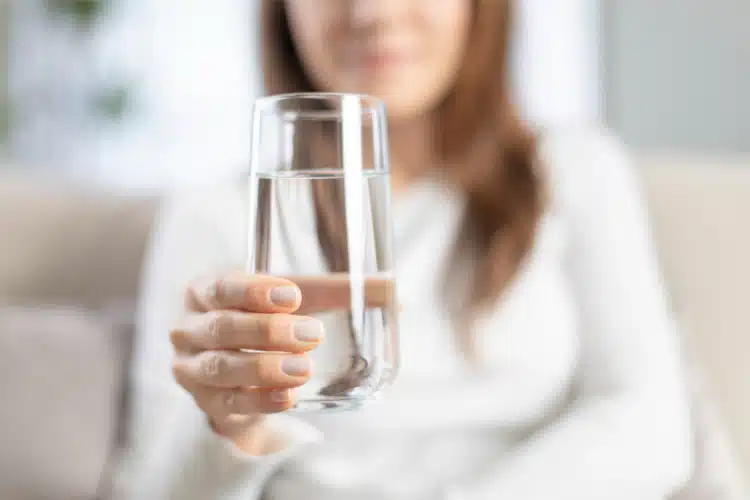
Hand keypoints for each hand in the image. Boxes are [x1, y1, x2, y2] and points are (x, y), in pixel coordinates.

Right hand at [170, 274, 323, 451]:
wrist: (241, 370)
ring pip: (220, 367)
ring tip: (302, 368)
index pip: (222, 287)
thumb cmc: (266, 319)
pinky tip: (288, 396)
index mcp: (205, 291)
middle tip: (312, 334)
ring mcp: (191, 367)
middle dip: (267, 331)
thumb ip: (337, 291)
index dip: (254, 291)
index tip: (292, 296)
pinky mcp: (205, 402)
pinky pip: (228, 403)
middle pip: (221, 327)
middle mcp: (189, 328)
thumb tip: (391, 287)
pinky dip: (260, 400)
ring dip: (263, 368)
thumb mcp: (296, 300)